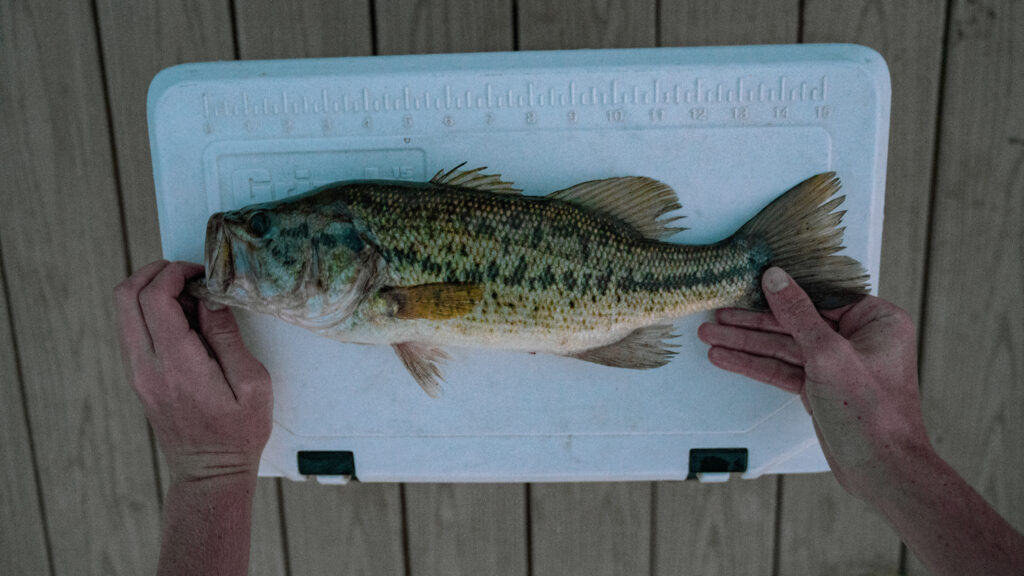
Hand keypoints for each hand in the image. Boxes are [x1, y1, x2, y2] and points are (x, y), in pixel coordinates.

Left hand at [114, 260, 271, 484]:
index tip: (201, 273)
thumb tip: (209, 299)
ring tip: (191, 299)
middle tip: (187, 274)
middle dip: (154, 273)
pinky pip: (133, 330)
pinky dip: (152, 312)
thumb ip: (227, 337)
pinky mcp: (139, 377)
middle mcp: (147, 366)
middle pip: (125, 297)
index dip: (174, 273)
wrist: (210, 474)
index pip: (154, 299)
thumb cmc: (239, 433)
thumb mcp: (252, 384)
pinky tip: (185, 321)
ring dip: (152, 292)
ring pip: (124, 311)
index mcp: (177, 365)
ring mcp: (137, 373)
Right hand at [697, 266, 929, 498]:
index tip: (749, 284)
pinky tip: (727, 358)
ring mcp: (838, 364)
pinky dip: (755, 365)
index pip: (819, 296)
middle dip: (753, 322)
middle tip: (719, 316)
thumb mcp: (829, 354)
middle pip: (796, 322)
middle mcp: (859, 339)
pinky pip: (783, 368)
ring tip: (711, 336)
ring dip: (746, 343)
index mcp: (876, 321)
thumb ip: (798, 314)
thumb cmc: (874, 414)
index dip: (781, 292)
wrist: (881, 469)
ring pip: (784, 346)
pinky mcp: (821, 387)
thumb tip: (776, 279)